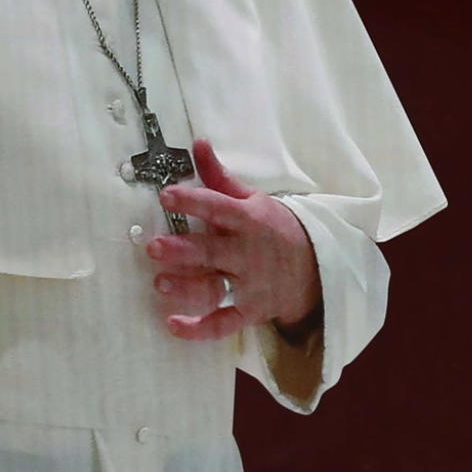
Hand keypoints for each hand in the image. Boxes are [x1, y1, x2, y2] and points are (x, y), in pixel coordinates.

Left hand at [147, 138, 321, 340]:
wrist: (317, 268)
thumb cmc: (275, 229)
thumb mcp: (253, 199)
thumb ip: (220, 177)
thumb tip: (198, 143)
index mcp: (249, 220)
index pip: (219, 208)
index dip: (193, 201)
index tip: (167, 196)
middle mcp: (249, 253)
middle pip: (213, 252)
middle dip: (183, 250)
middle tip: (154, 246)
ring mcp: (251, 285)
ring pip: (216, 288)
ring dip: (187, 287)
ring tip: (159, 283)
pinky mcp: (250, 311)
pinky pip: (224, 323)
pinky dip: (200, 328)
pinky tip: (174, 324)